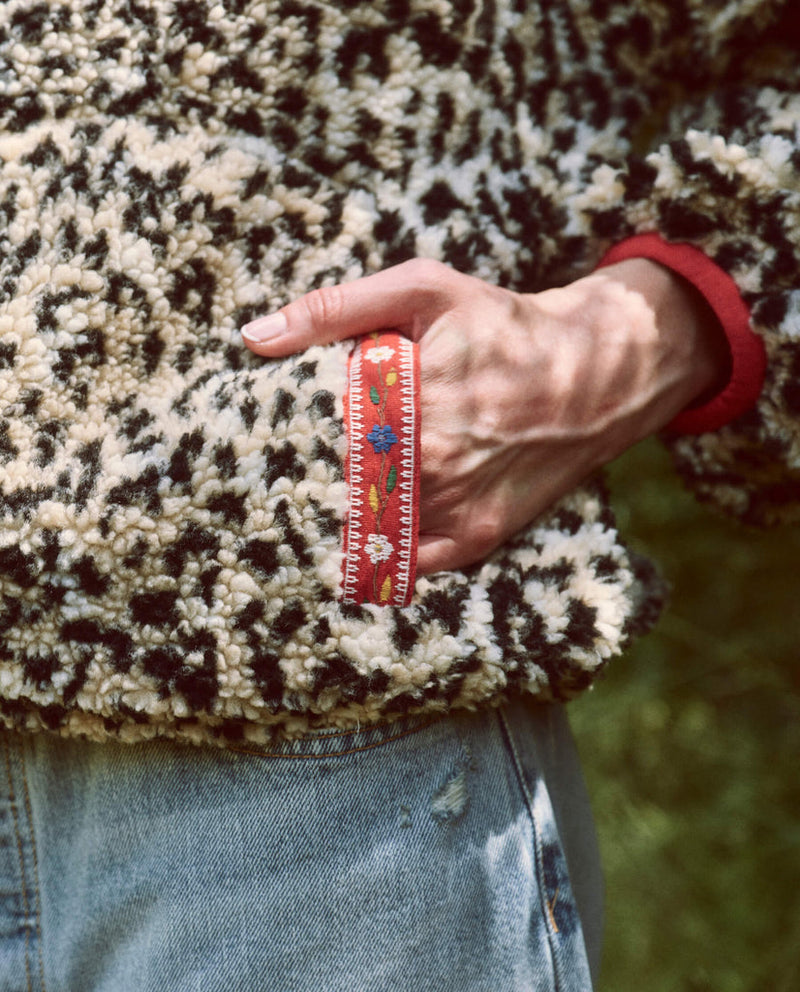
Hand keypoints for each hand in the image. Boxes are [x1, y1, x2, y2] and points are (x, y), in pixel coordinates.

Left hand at [242, 258, 725, 572]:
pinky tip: (376, 524)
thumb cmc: (502, 326)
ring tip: (351, 486)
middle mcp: (427, 466)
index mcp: (403, 404)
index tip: (284, 433)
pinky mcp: (474, 539)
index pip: (313, 440)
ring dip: (350, 510)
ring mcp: (452, 509)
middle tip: (314, 463)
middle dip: (320, 473)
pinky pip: (405, 562)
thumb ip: (335, 309)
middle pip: (336, 483)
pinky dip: (385, 548)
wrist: (594, 374)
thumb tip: (254, 339)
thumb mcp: (422, 292)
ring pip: (366, 524)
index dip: (297, 436)